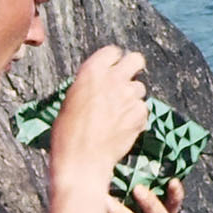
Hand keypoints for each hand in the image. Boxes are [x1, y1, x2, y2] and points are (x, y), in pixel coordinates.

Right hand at [49, 46, 147, 182]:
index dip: (113, 61)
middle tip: (126, 81)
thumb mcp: (72, 100)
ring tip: (118, 114)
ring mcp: (129, 96)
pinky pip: (143, 109)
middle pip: (136, 59)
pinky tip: (123, 127)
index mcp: (91, 71)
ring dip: (132, 97)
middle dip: (133, 68)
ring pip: (140, 88)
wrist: (82, 160)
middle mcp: (113, 79)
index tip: (112, 69)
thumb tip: (102, 83)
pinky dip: (136, 117)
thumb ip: (91, 85)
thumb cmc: (68, 133)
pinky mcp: (139, 114)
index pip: (113, 52)